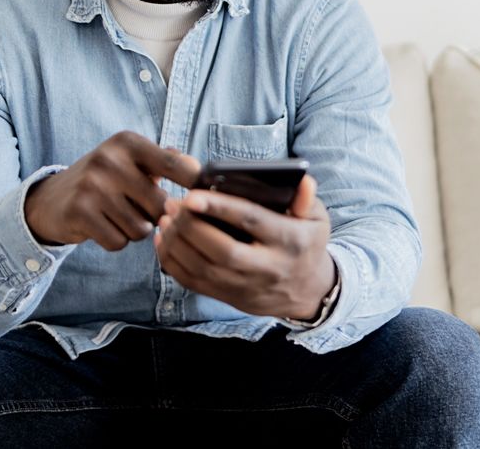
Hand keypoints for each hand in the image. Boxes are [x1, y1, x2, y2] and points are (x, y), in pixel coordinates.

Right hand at [24, 131, 200, 250]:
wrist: (52, 198)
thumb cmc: (106, 179)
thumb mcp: (132, 160)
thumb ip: (167, 161)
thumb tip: (201, 171)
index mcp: (128, 142)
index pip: (177, 166)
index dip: (194, 186)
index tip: (200, 197)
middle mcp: (110, 159)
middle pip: (160, 206)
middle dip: (155, 216)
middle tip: (138, 209)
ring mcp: (92, 185)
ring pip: (141, 229)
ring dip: (134, 230)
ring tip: (117, 215)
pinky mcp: (79, 212)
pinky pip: (118, 242)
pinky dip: (115, 240)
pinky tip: (102, 226)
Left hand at [154, 175, 335, 319]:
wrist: (308, 290)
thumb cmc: (305, 242)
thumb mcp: (315, 219)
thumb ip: (306, 199)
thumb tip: (303, 181)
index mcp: (290, 241)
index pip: (251, 222)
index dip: (220, 208)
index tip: (191, 195)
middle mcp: (268, 267)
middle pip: (223, 250)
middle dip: (192, 226)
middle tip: (172, 203)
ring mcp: (247, 287)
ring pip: (205, 269)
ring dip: (178, 243)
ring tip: (165, 218)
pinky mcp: (230, 297)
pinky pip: (194, 283)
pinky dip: (173, 263)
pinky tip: (164, 240)